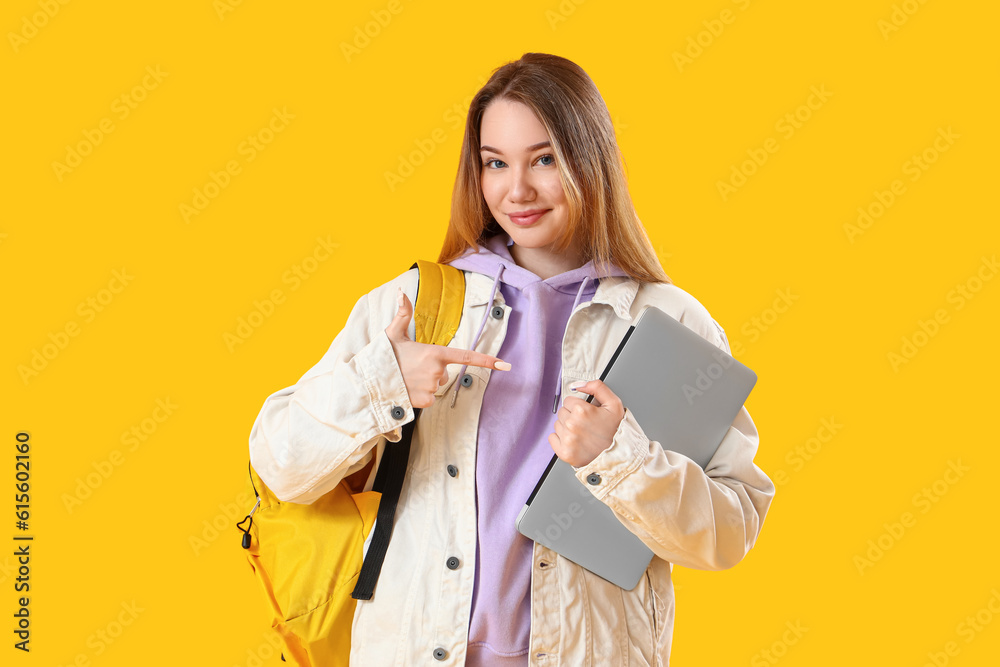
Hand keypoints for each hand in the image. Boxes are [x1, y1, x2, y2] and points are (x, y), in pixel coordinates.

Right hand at [385, 288, 510, 408]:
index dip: (487, 360)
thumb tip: (400, 291)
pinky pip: (430, 398)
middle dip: (432, 371)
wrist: (369, 382)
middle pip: (444, 373)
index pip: (466, 356)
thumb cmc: (382, 356)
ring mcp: (432, 387)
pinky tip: (407, 389)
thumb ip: (402, 313)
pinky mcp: (425, 401)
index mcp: (434, 353)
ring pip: (436, 385)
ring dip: (425, 383)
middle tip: (411, 367)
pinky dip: (420, 396)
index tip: (505, 365)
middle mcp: (437, 371)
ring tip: (406, 378)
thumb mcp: (393, 333)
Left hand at [548, 380, 625, 467]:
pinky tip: (574, 440)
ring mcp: (567, 439)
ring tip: (582, 433)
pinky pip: (552, 438)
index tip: (587, 414)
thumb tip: (579, 384)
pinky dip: (560, 439)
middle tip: (586, 424)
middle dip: (572, 416)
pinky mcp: (564, 452)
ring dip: (567, 427)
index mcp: (582, 411)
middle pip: (562, 412)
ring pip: (558, 424)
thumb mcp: (614, 404)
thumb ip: (597, 387)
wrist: (618, 456)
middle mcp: (572, 424)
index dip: (579, 406)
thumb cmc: (616, 431)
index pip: (568, 400)